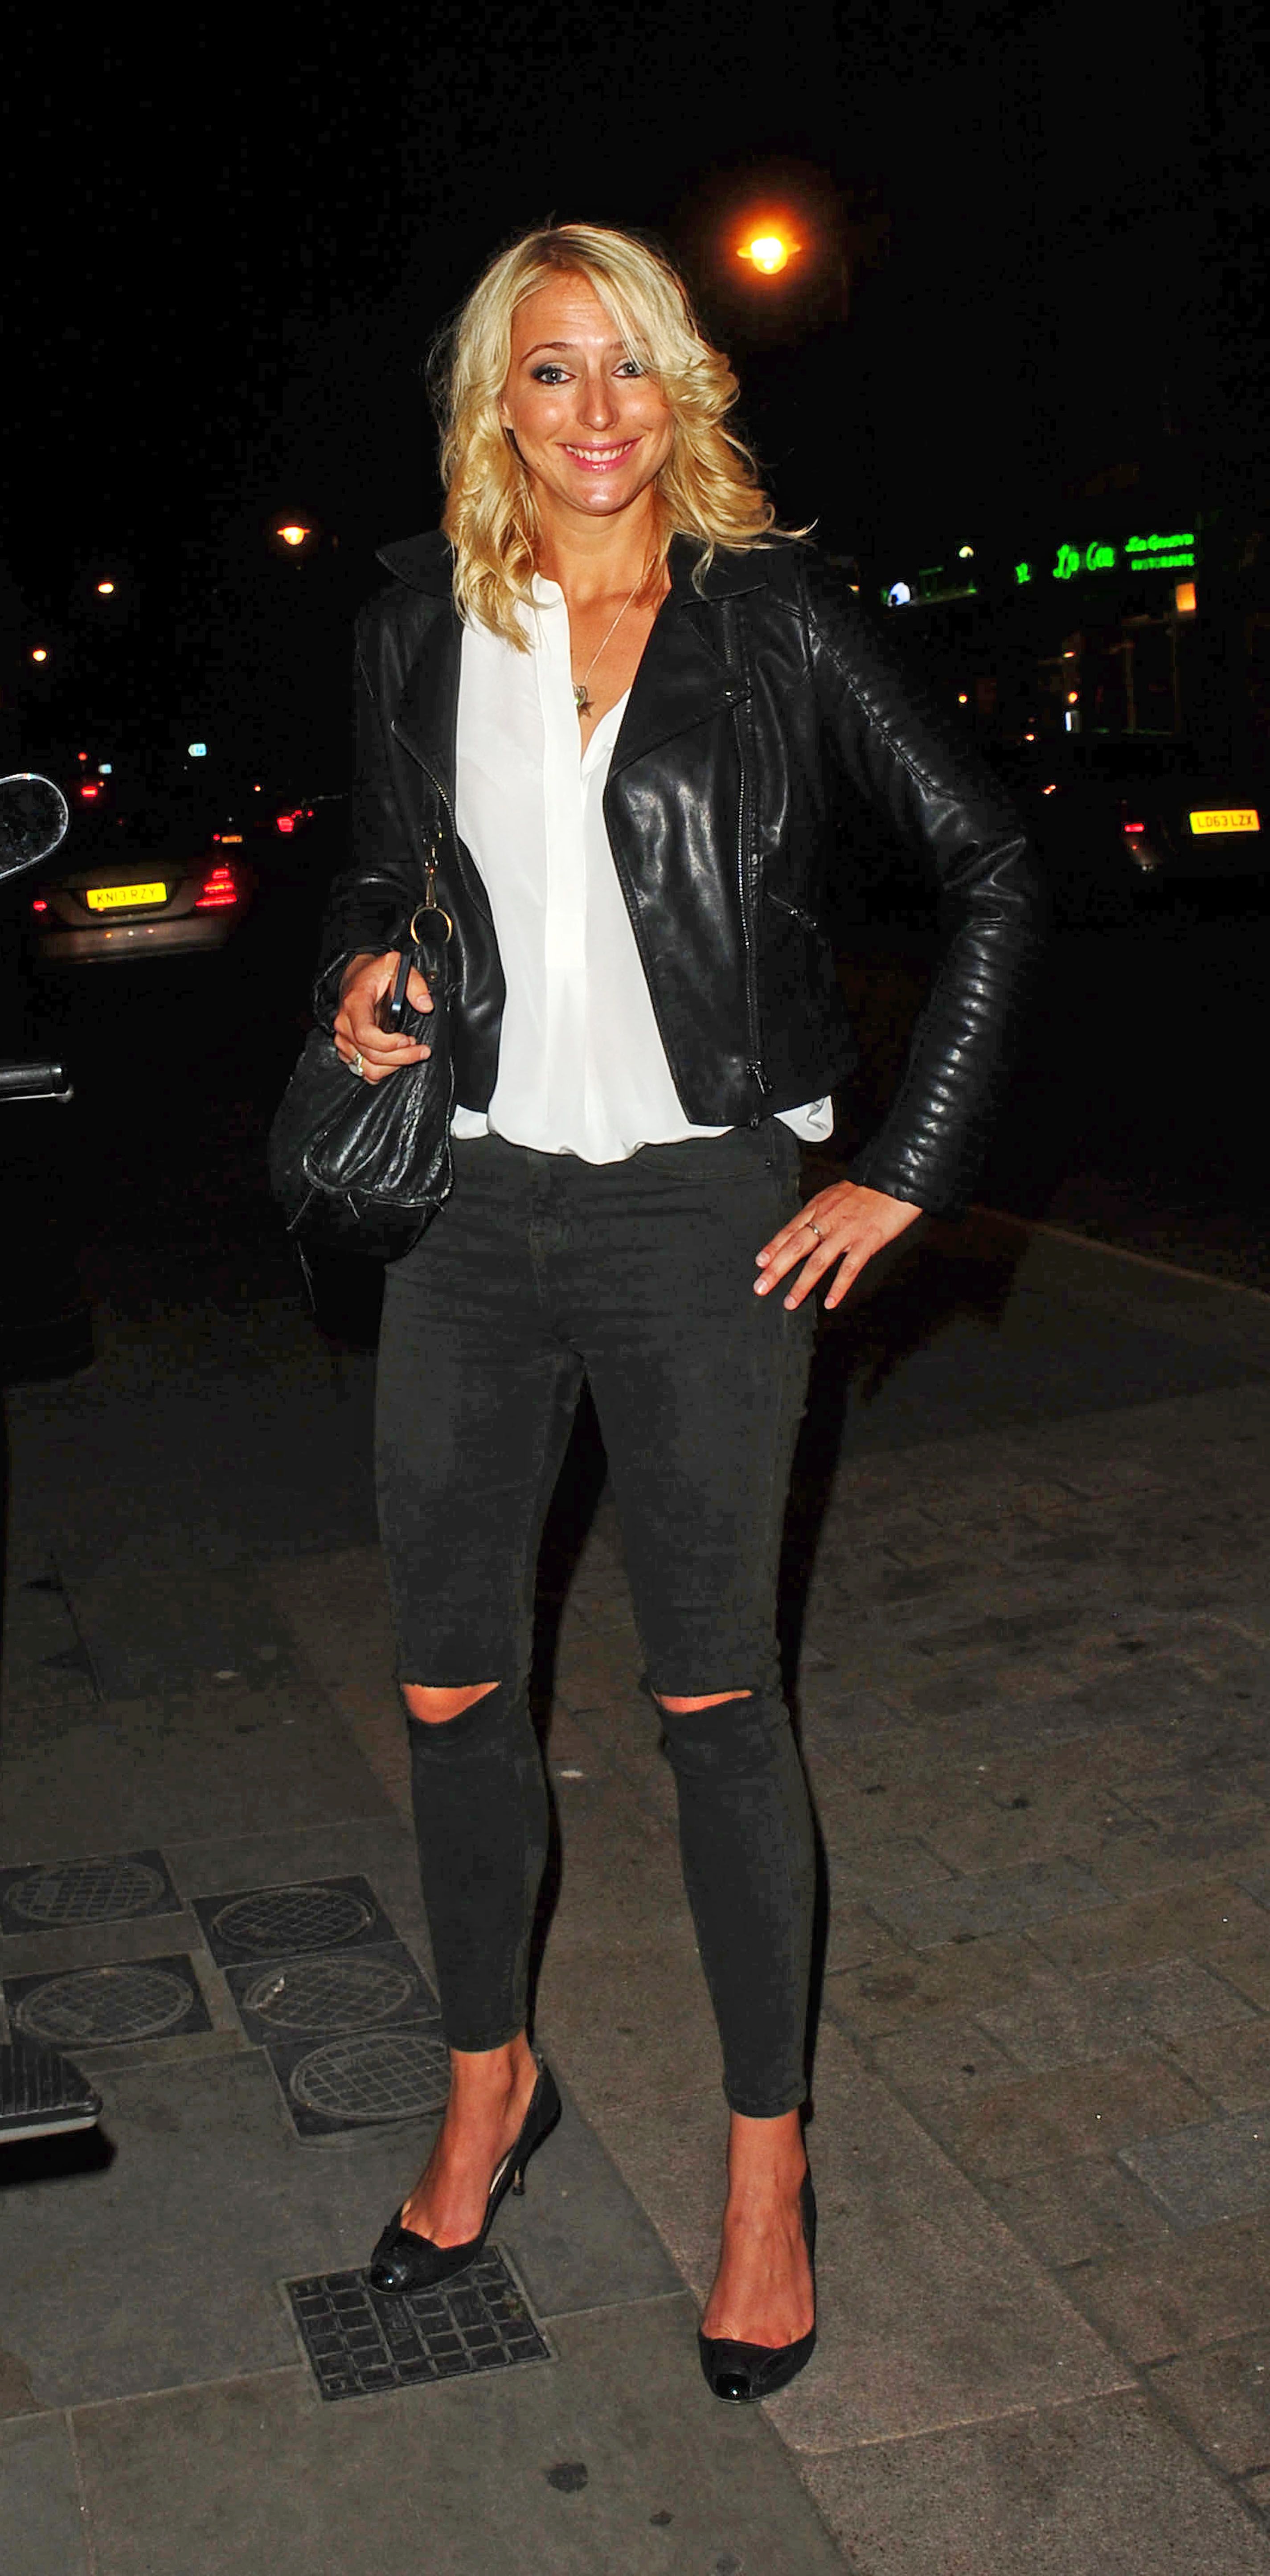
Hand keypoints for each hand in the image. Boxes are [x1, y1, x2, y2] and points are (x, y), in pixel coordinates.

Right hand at [334, 951, 431, 1084]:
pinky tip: (395, 1056)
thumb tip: (425, 1005)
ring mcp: (344, 1040)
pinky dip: (383, 1069)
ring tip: (410, 1053)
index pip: (365, 1034)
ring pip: (368, 1068)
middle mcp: (345, 1025)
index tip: (408, 1040)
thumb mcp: (396, 966)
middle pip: (371, 1055)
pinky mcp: (347, 1049)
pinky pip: (364, 1070)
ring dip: (394, 1066)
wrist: (356, 977)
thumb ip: (414, 983)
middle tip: (421, 1050)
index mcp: (355, 1005)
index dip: (388, 1044)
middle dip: (402, 1057)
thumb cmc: (374, 973)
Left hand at [755, 1178, 922, 1310]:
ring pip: (818, 1261)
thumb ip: (819, 1214)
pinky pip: (849, 1268)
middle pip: (796, 1247)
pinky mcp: (866, 1241)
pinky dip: (839, 1287)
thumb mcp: (835, 1196)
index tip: (760, 1263)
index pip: (789, 1230)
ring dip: (801, 1284)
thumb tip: (805, 1229)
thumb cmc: (868, 1189)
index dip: (773, 1248)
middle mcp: (828, 1220)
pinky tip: (830, 1302)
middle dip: (776, 1269)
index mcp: (818, 1208)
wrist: (897, 1180)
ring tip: (790, 1302)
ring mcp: (846, 1232)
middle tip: (761, 1287)